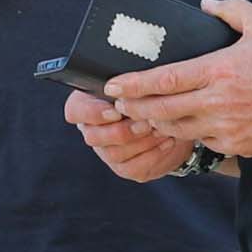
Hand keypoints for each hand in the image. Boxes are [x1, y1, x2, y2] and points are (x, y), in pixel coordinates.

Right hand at [67, 87, 192, 182]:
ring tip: (160, 128)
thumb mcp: (141, 83)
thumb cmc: (153, 95)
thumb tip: (131, 87)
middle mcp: (94, 129)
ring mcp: (108, 151)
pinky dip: (153, 153)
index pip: (75, 110)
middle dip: (122, 130)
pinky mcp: (125, 168)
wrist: (176, 120)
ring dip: (141, 141)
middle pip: (93, 137)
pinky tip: (166, 140)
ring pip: (114, 153)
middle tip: (145, 121)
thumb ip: (131, 84)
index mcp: (89, 104)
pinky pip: (133, 167)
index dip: (92, 113)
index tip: (116, 111)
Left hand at [105, 0, 251, 158]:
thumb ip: (231, 10)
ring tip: (146, 113)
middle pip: (161, 110)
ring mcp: (226, 128)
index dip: (133, 84)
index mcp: (219, 70)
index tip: (113, 84)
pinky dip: (191, 132)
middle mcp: (217, 102)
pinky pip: (203, 141)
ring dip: (158, 122)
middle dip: (134, 107)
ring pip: (178, 129)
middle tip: (120, 103)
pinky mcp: (236, 145)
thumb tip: (203, 5)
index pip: (164, 80)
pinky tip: (186, 124)